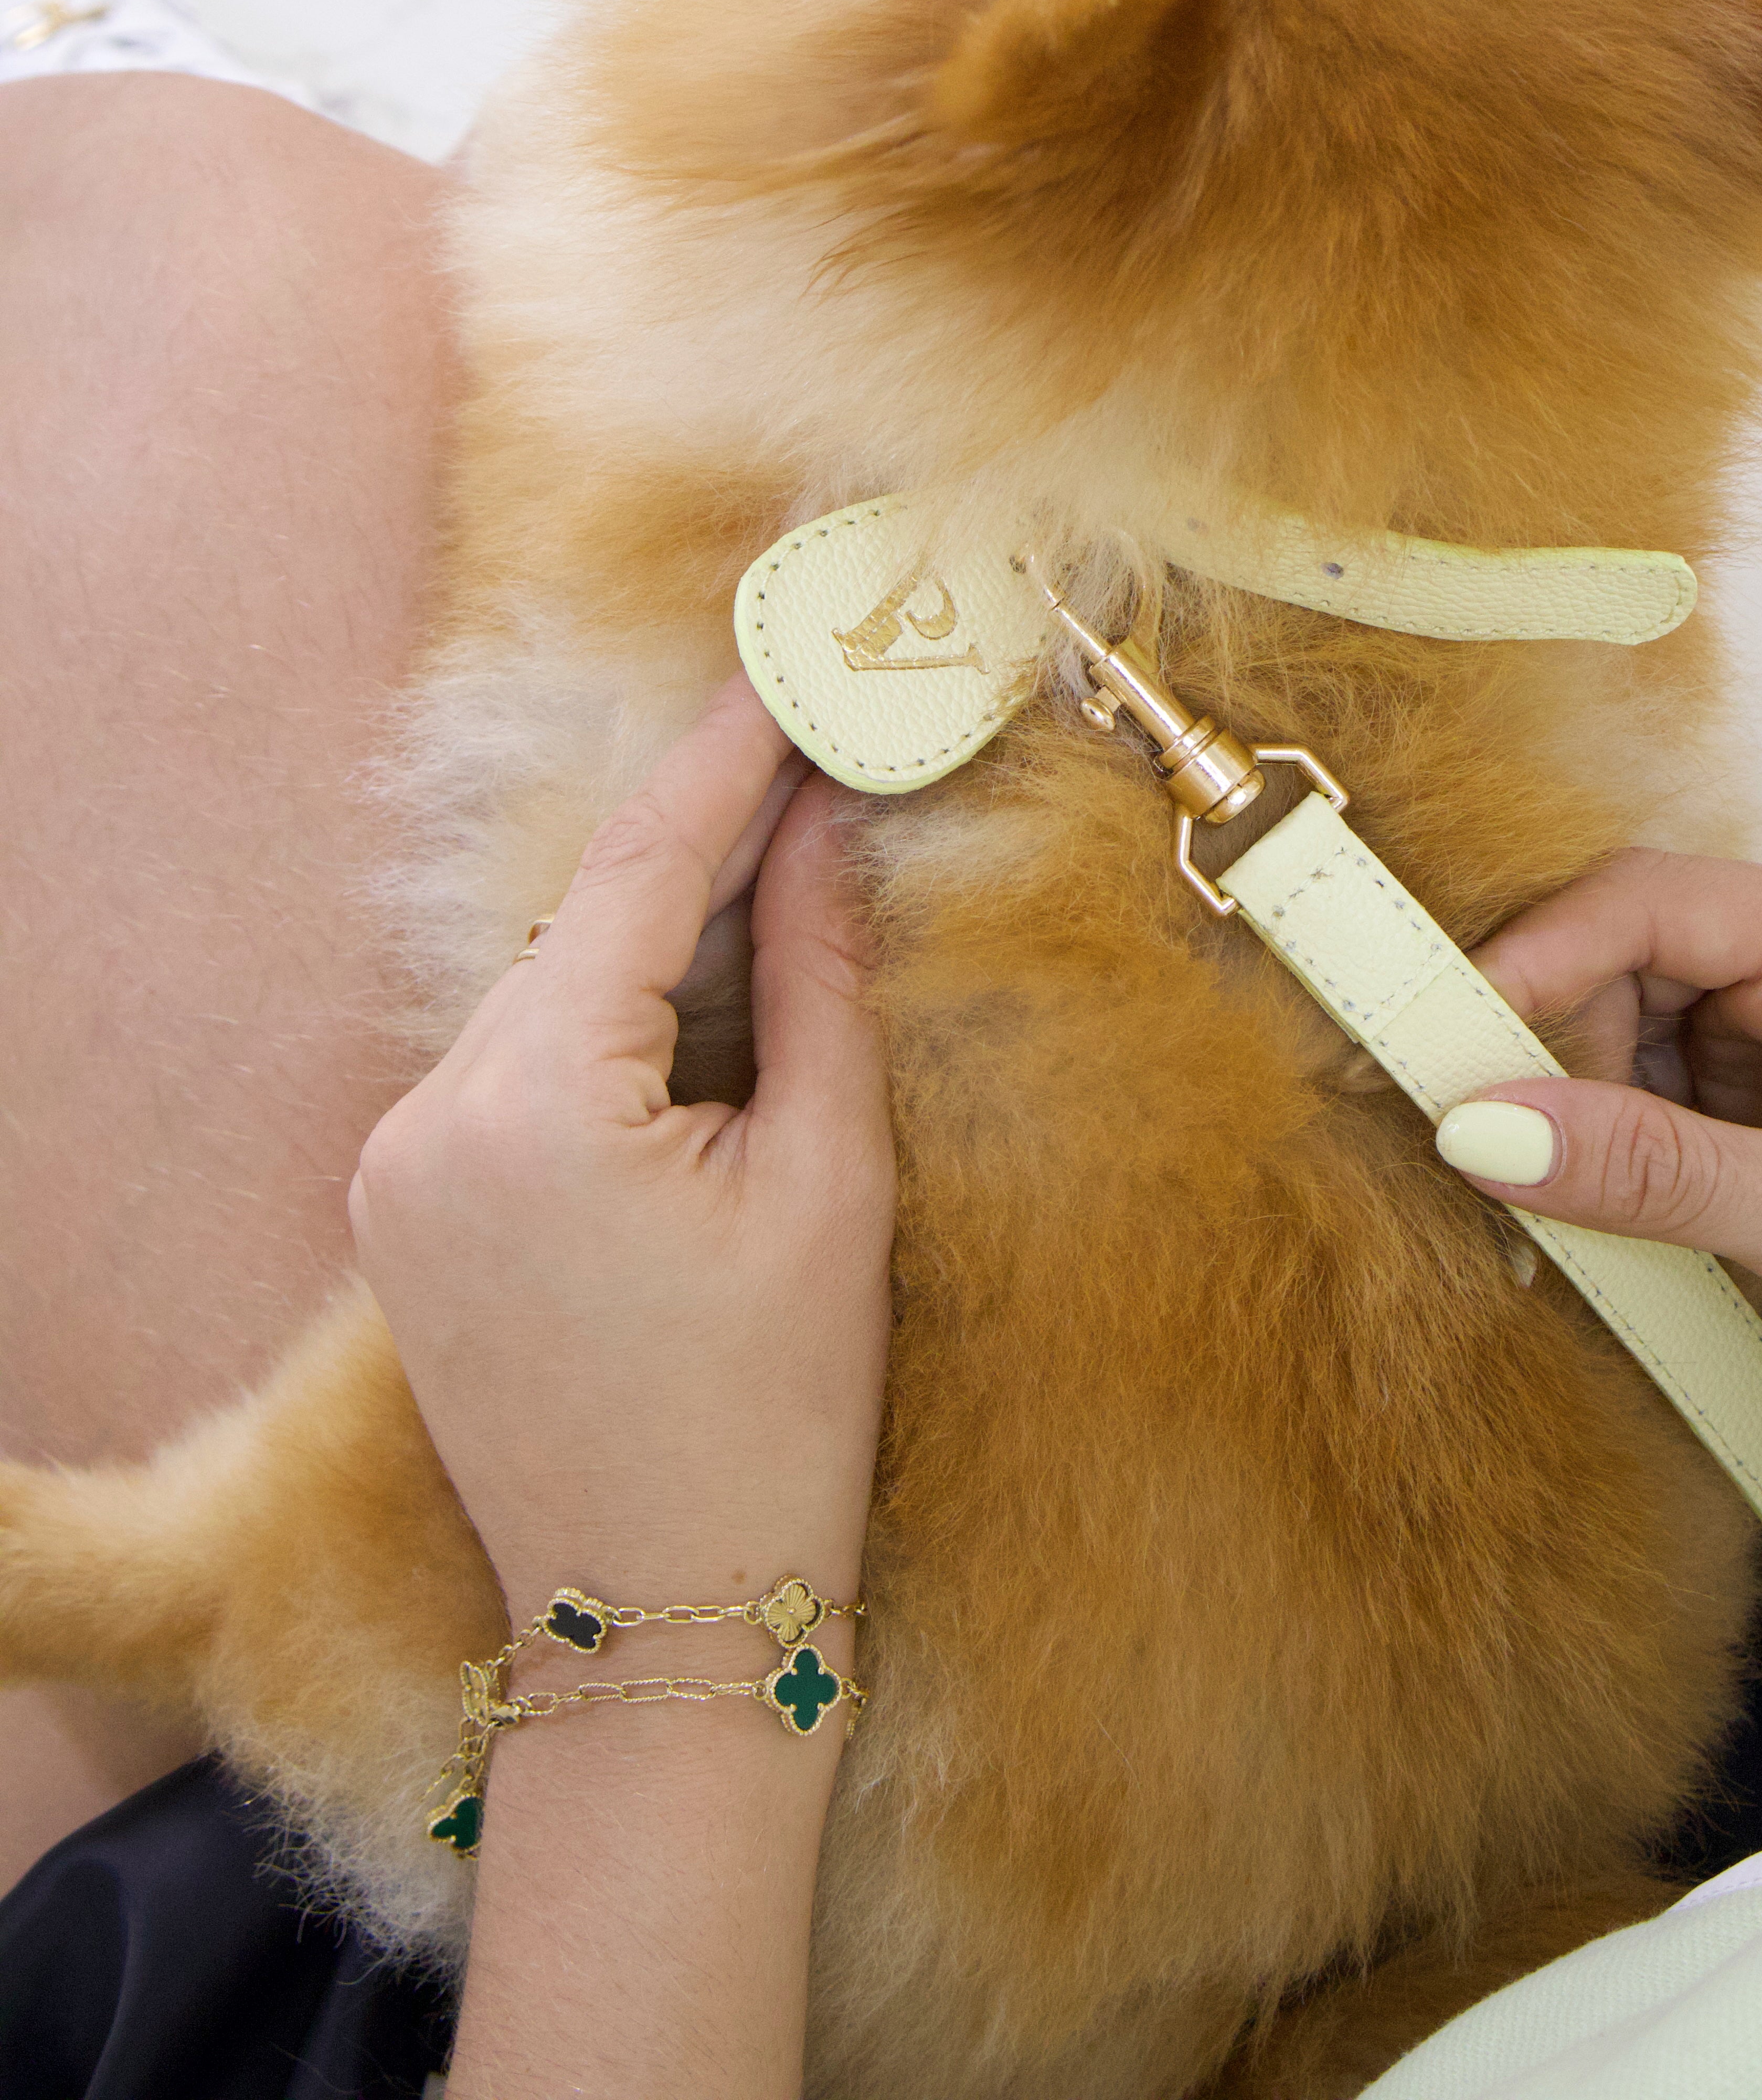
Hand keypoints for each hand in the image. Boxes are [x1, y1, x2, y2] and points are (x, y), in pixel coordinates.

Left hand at [349, 675, 894, 1630]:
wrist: (662, 1622)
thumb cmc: (775, 1417)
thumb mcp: (829, 1181)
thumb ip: (819, 979)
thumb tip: (823, 827)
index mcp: (534, 1100)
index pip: (642, 868)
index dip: (730, 760)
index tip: (792, 673)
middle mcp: (430, 1115)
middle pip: (585, 924)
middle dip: (704, 851)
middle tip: (818, 768)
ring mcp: (397, 1166)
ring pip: (546, 991)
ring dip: (653, 944)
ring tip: (781, 898)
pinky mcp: (400, 1211)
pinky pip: (511, 1067)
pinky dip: (599, 1026)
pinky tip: (694, 1026)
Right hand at [1441, 853, 1761, 1487]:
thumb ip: (1660, 1175)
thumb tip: (1490, 1127)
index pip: (1656, 903)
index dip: (1536, 959)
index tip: (1443, 1041)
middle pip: (1621, 960)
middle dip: (1546, 1052)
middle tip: (1482, 1151)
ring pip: (1617, 1030)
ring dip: (1568, 1113)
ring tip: (1550, 1208)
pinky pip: (1643, 1099)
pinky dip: (1600, 1155)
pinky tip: (1591, 1215)